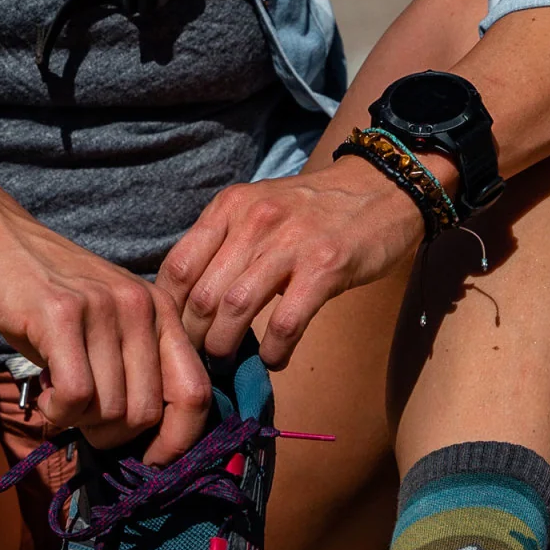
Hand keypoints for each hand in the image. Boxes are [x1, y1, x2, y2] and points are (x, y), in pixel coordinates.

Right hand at [0, 203, 210, 463]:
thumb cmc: (40, 287)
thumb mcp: (101, 319)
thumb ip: (129, 364)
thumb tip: (144, 437)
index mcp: (159, 309)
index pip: (195, 392)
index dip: (178, 440)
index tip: (149, 460)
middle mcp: (140, 306)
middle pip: (147, 413)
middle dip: (111, 435)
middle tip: (80, 421)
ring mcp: (102, 308)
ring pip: (110, 410)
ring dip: (77, 423)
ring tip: (56, 398)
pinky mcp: (60, 314)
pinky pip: (75, 396)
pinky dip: (57, 412)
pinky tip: (43, 394)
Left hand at [160, 160, 431, 366]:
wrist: (380, 188)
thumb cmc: (312, 208)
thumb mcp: (257, 207)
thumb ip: (222, 242)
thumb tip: (186, 298)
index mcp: (230, 207)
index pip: (178, 266)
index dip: (169, 310)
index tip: (172, 333)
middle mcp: (254, 221)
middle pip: (202, 295)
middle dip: (193, 337)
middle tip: (197, 357)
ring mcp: (290, 244)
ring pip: (236, 309)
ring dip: (225, 346)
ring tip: (227, 361)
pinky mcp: (325, 268)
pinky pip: (286, 323)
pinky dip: (273, 351)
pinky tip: (273, 359)